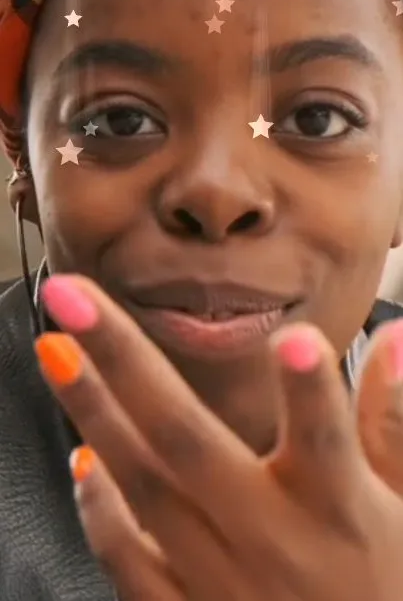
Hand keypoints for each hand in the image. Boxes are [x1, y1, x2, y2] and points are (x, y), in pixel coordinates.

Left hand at [35, 275, 402, 600]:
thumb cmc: (386, 585)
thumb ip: (392, 423)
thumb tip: (396, 338)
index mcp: (341, 513)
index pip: (327, 442)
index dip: (311, 393)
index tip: (292, 339)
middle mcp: (274, 544)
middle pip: (187, 442)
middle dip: (125, 364)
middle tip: (73, 300)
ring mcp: (223, 584)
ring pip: (144, 489)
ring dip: (94, 415)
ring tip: (54, 349)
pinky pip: (130, 564)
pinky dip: (100, 511)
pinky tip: (82, 460)